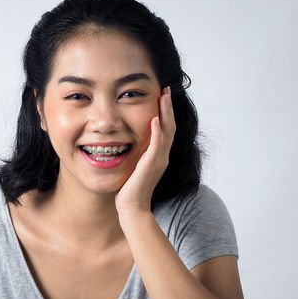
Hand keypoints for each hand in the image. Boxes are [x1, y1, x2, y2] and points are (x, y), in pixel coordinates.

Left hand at [115, 86, 175, 216]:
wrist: (132, 208)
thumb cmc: (129, 188)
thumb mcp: (134, 165)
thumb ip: (136, 153)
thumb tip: (127, 140)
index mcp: (158, 155)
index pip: (165, 129)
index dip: (165, 112)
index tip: (162, 96)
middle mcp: (162, 156)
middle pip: (170, 126)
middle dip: (168, 107)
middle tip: (166, 90)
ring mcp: (159, 160)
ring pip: (166, 132)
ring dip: (165, 114)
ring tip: (164, 97)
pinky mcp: (151, 166)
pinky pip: (157, 145)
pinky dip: (157, 132)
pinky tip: (154, 119)